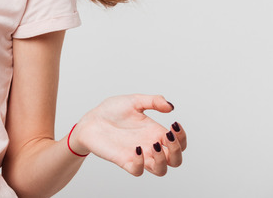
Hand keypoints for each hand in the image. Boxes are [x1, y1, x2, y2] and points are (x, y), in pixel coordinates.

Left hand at [71, 94, 186, 176]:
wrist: (90, 120)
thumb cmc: (111, 111)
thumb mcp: (133, 101)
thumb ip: (152, 101)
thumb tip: (170, 106)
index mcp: (154, 133)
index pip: (179, 144)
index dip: (182, 138)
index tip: (174, 125)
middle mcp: (149, 146)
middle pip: (175, 160)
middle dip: (177, 150)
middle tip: (167, 135)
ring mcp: (138, 155)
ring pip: (160, 170)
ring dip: (162, 160)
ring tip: (154, 144)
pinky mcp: (124, 161)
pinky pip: (138, 171)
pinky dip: (141, 163)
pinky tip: (137, 148)